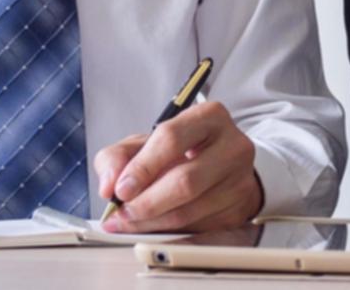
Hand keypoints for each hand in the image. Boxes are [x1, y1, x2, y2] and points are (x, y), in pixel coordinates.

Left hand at [95, 101, 263, 232]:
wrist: (221, 167)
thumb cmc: (182, 151)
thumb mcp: (145, 143)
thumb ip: (118, 156)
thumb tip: (109, 185)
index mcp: (209, 116)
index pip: (172, 139)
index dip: (142, 167)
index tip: (121, 189)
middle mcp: (232, 145)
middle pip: (185, 180)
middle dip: (146, 202)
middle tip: (123, 212)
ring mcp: (240, 179)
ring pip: (190, 210)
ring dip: (153, 222)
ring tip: (131, 221)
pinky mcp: (239, 208)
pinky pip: (198, 228)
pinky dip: (169, 232)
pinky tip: (154, 226)